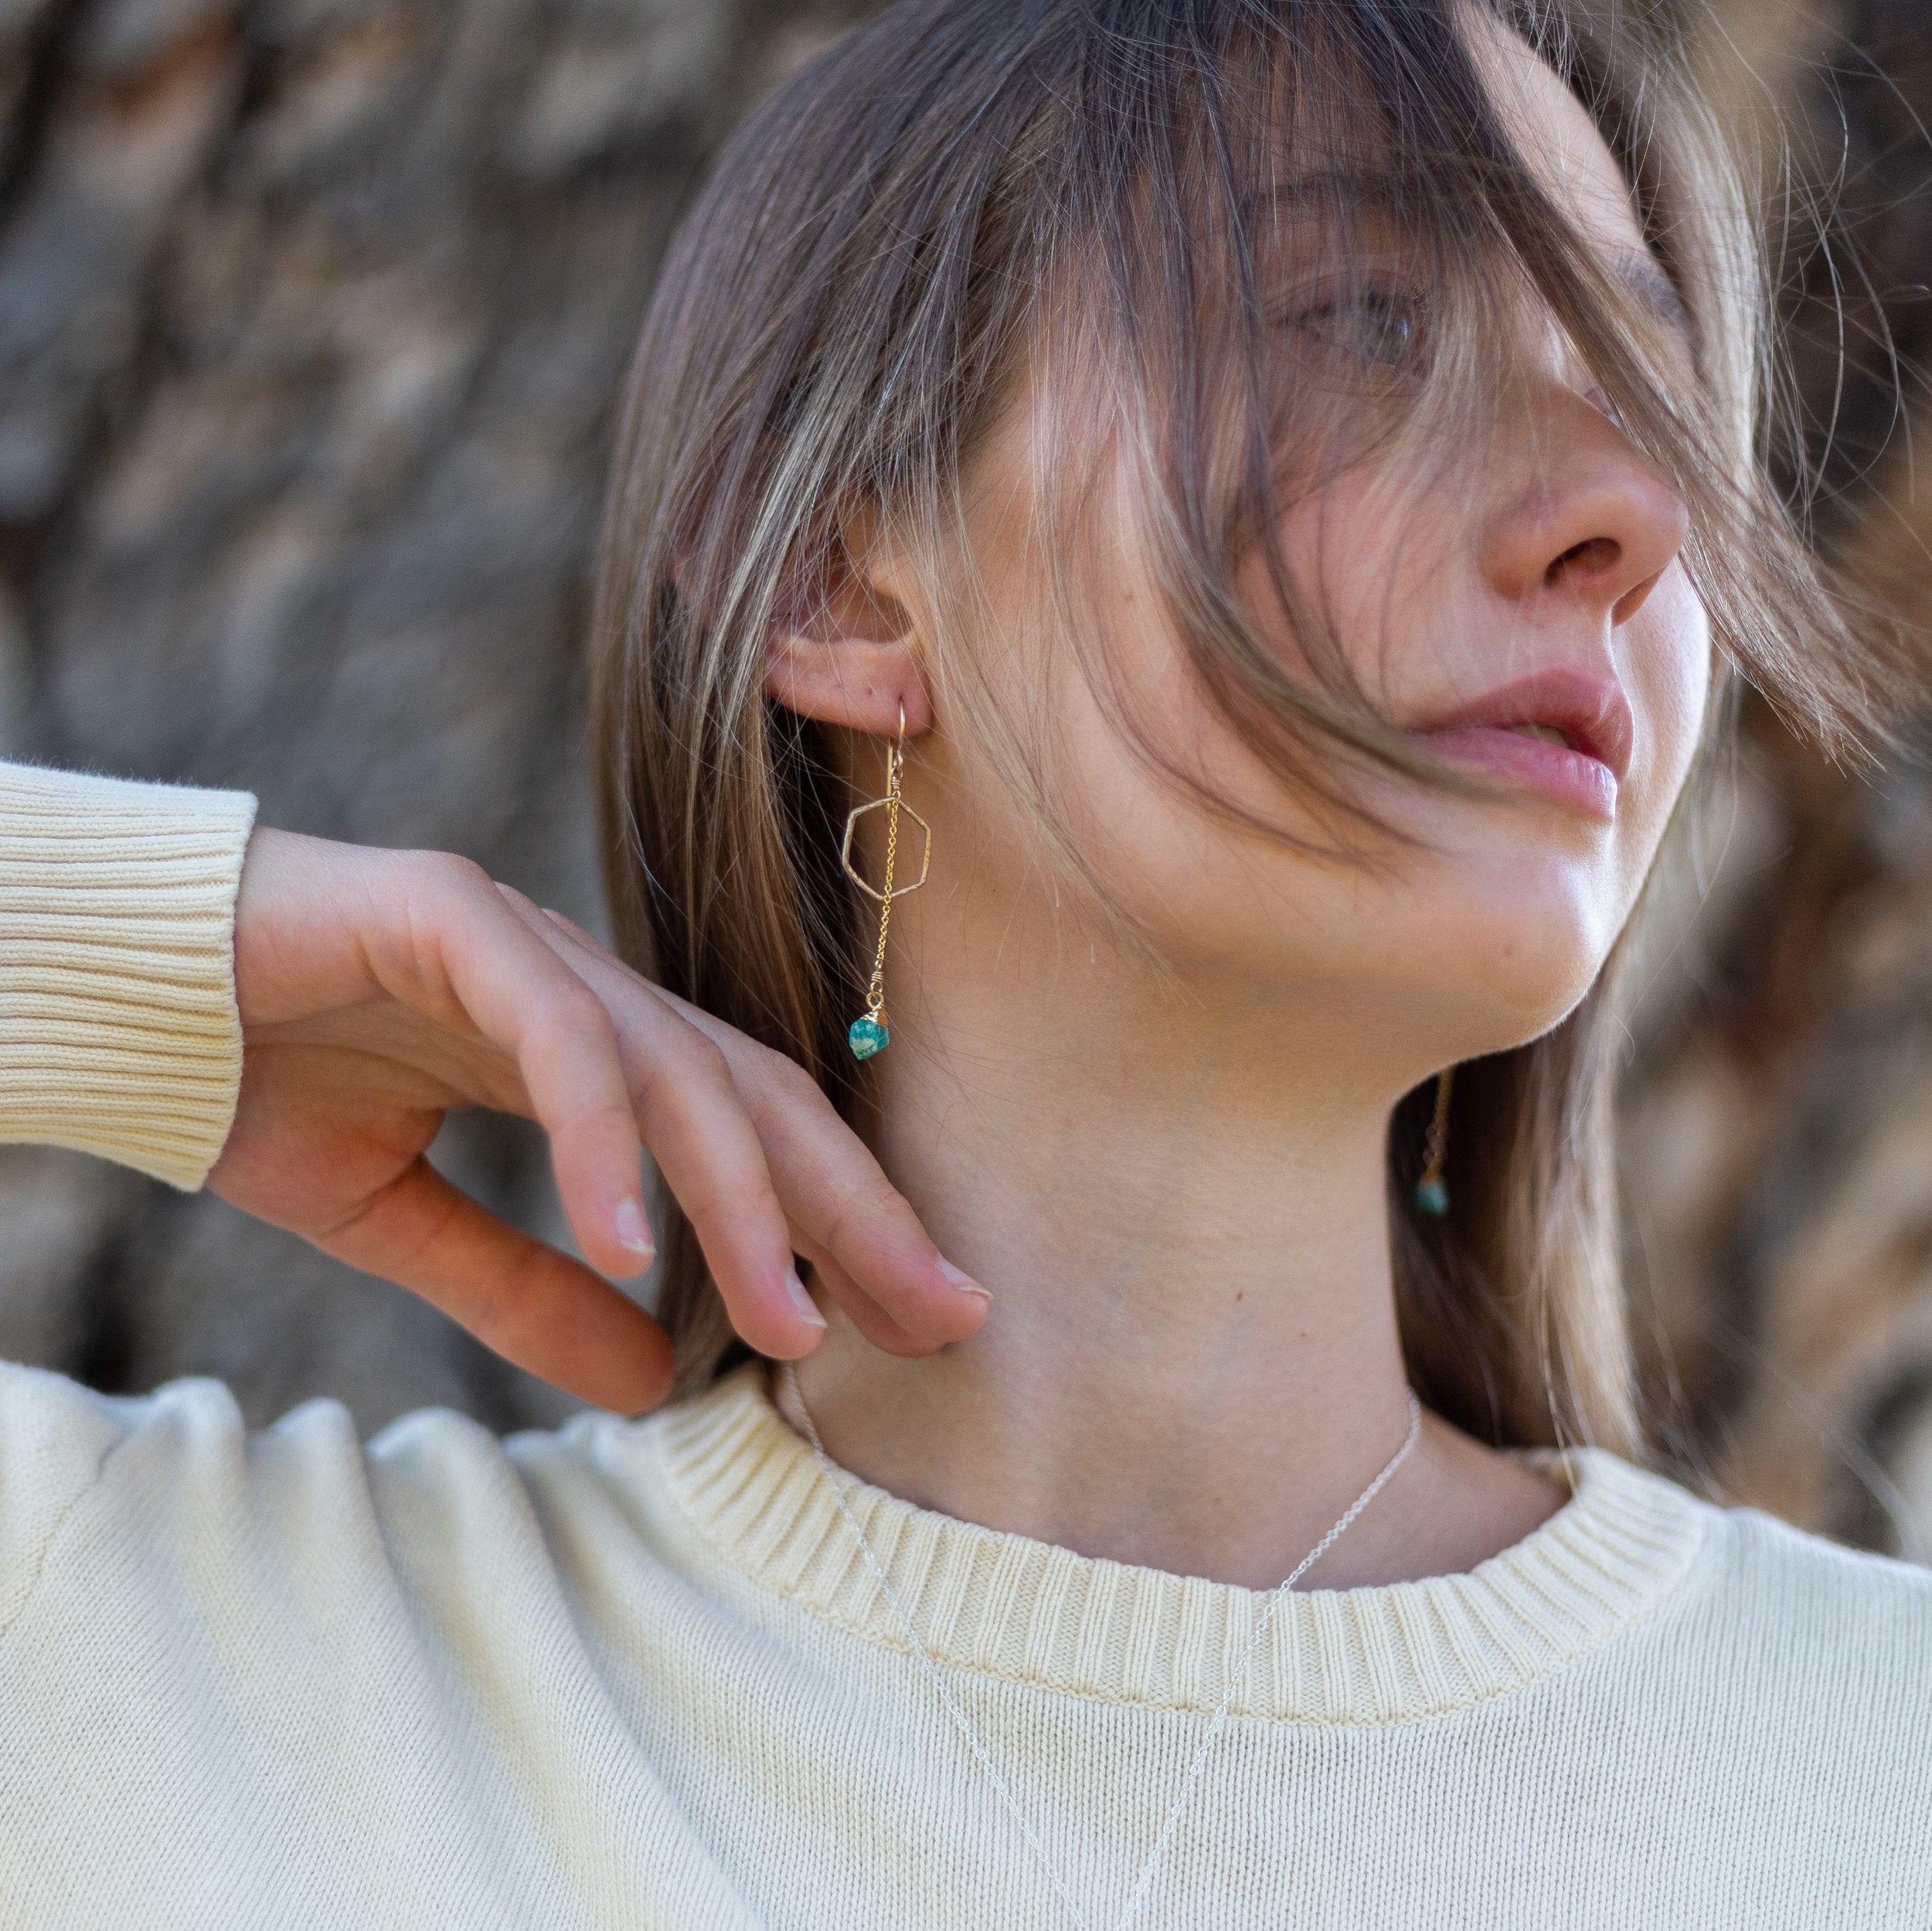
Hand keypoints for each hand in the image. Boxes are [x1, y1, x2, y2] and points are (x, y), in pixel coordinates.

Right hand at [208, 828, 988, 1412]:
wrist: (122, 989)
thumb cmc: (258, 1081)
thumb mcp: (402, 1220)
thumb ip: (522, 1289)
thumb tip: (643, 1384)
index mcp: (590, 1048)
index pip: (748, 1132)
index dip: (840, 1219)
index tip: (920, 1316)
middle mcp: (585, 988)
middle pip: (756, 1094)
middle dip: (852, 1208)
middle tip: (939, 1315)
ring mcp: (527, 945)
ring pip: (679, 1068)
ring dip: (741, 1200)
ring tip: (792, 1322)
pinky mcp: (456, 919)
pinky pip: (557, 1037)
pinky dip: (598, 1140)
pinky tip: (626, 1241)